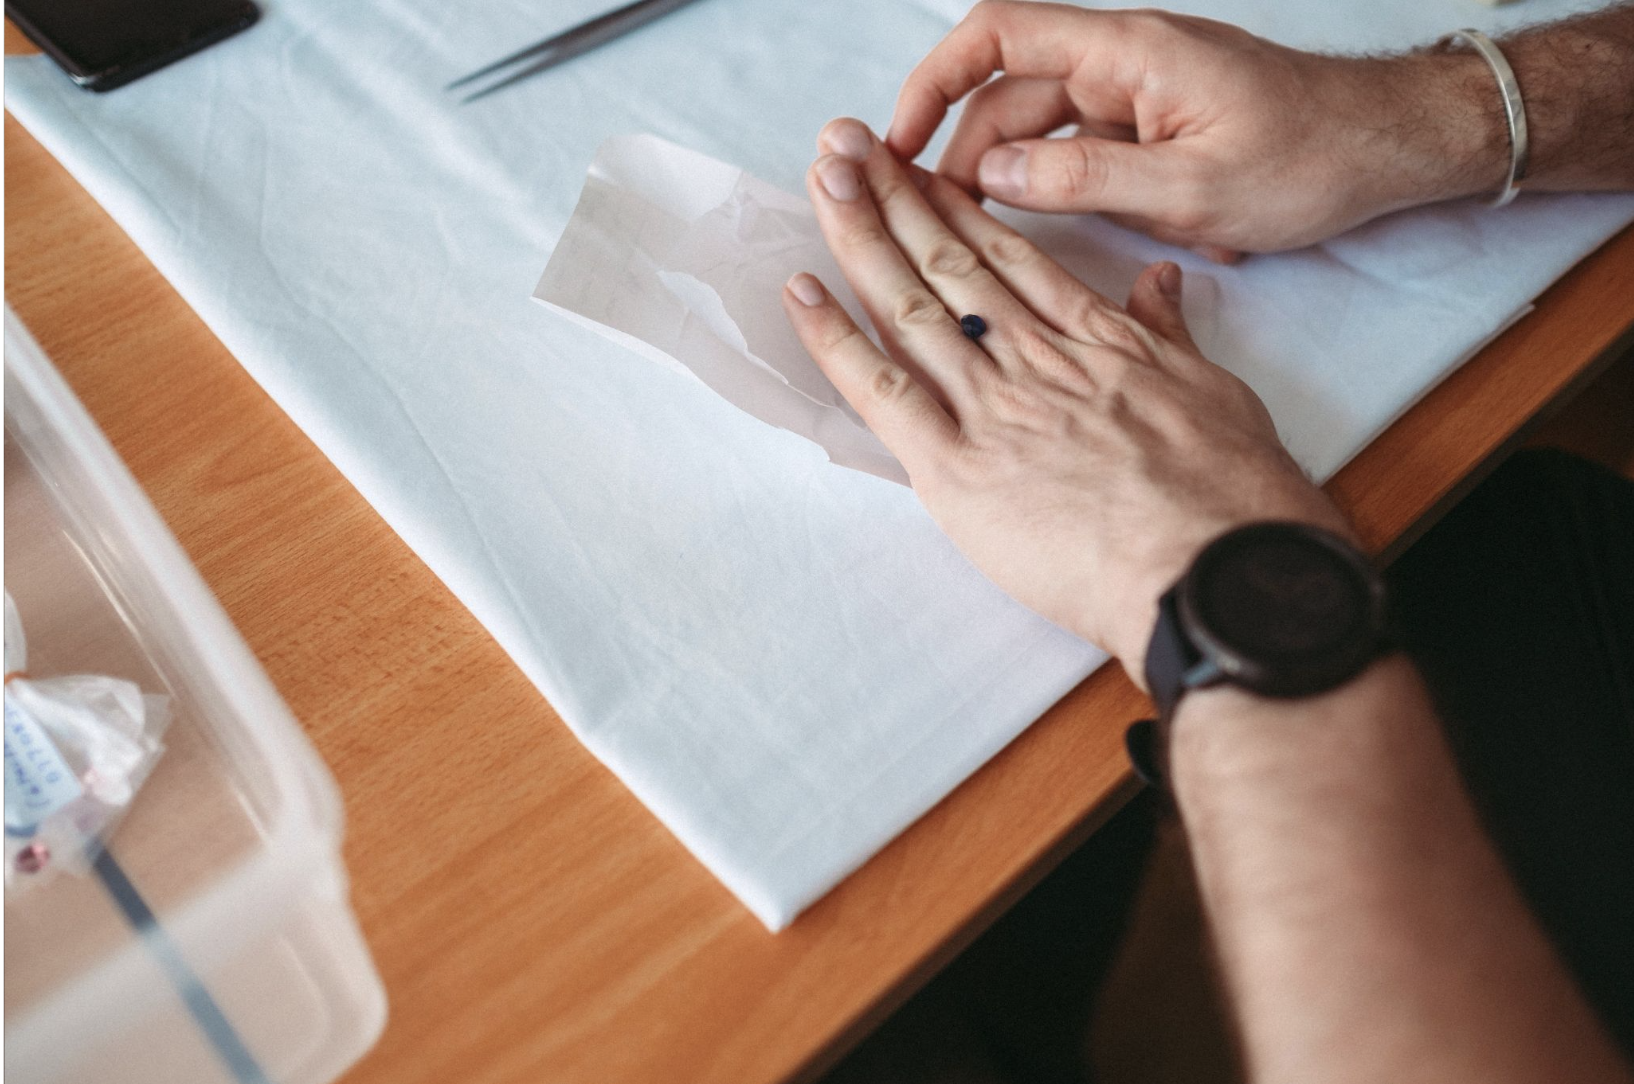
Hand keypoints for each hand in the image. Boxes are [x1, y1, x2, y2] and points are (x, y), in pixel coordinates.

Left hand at [782, 118, 1349, 677]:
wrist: (1219, 565)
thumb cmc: (1232, 496)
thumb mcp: (1214, 389)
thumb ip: (1170, 333)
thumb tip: (1158, 281)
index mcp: (1093, 339)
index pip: (1009, 257)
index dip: (956, 207)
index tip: (918, 169)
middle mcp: (1033, 358)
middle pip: (948, 263)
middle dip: (893, 196)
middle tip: (845, 142)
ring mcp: (991, 408)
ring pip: (910, 306)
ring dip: (859, 237)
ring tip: (820, 179)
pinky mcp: (957, 469)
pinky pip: (882, 392)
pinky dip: (835, 340)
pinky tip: (801, 290)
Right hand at [886, 2, 1505, 260]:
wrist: (1386, 150)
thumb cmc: (1311, 158)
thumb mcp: (1193, 188)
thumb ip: (1085, 180)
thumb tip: (993, 175)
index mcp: (1128, 53)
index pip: (1000, 36)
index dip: (935, 79)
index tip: (898, 139)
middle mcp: (1121, 64)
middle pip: (1007, 95)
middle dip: (961, 155)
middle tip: (927, 223)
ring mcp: (1133, 97)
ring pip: (1038, 131)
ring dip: (1008, 182)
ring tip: (975, 240)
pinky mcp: (1148, 130)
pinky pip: (1078, 153)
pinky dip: (1057, 191)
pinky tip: (1057, 233)